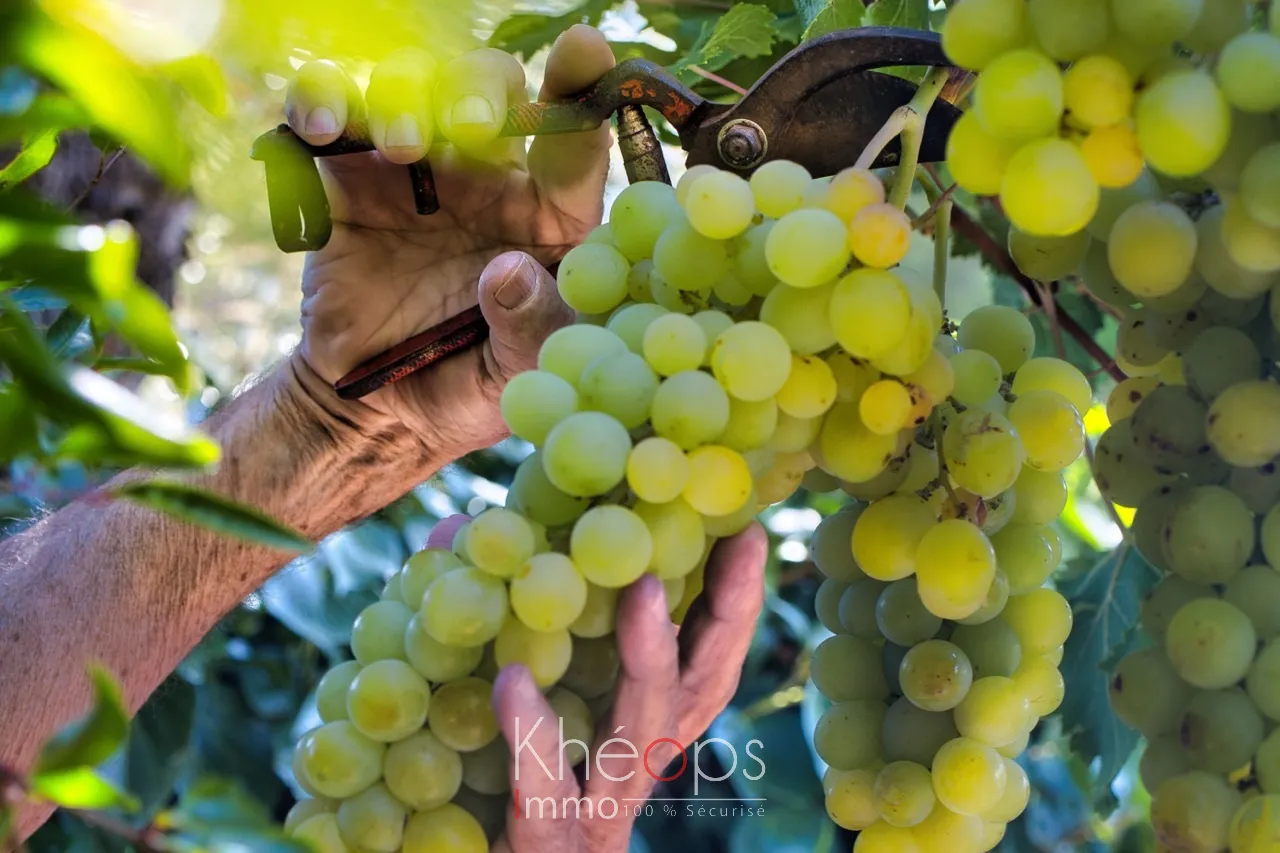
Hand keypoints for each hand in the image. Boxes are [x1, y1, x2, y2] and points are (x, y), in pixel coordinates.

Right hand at [283, 27, 614, 460]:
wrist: (379, 409)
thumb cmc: (470, 384)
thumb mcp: (518, 375)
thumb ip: (530, 328)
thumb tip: (511, 274)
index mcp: (547, 216)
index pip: (571, 144)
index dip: (581, 92)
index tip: (584, 49)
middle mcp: (486, 176)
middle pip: (491, 90)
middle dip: (482, 89)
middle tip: (473, 124)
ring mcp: (413, 170)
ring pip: (412, 86)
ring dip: (408, 97)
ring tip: (403, 147)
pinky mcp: (343, 178)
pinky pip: (329, 115)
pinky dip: (321, 101)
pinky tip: (319, 124)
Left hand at [424, 518, 768, 851]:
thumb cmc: (475, 796)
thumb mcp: (487, 693)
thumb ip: (482, 620)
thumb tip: (455, 527)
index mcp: (630, 737)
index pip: (699, 665)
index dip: (729, 604)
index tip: (746, 532)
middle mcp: (629, 772)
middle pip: (698, 692)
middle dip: (726, 617)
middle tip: (740, 543)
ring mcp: (595, 817)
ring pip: (640, 739)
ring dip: (650, 660)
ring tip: (645, 591)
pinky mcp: (548, 849)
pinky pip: (548, 795)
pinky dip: (534, 738)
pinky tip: (513, 684)